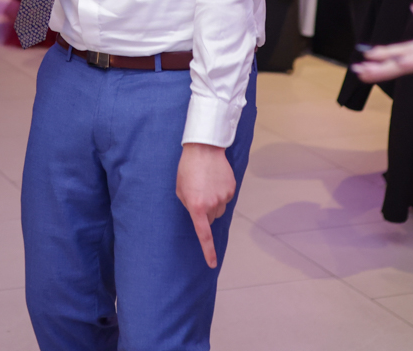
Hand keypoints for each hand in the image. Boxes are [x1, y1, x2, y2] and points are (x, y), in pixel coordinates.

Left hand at [176, 143, 236, 268]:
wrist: (204, 148)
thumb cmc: (187, 168)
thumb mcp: (180, 189)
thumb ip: (188, 205)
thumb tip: (198, 214)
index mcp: (196, 206)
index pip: (203, 234)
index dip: (208, 251)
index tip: (212, 264)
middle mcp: (212, 204)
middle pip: (211, 219)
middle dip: (205, 212)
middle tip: (199, 194)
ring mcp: (224, 197)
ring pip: (219, 209)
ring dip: (214, 202)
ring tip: (207, 184)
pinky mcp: (232, 189)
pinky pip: (226, 198)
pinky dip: (221, 192)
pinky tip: (214, 179)